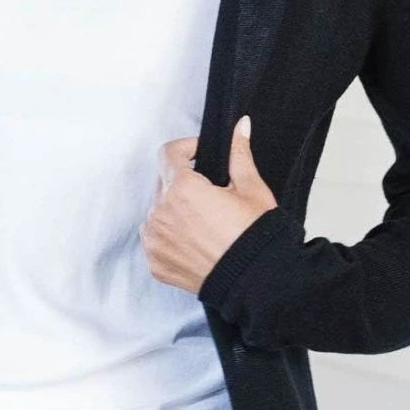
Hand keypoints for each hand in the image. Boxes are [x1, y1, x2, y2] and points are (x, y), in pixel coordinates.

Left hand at [140, 114, 276, 294]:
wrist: (256, 283)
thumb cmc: (255, 236)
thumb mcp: (251, 189)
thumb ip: (239, 154)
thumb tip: (240, 126)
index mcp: (181, 189)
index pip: (168, 153)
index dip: (186, 148)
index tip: (201, 155)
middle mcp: (159, 212)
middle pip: (162, 182)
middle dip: (182, 180)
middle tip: (210, 194)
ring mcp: (154, 240)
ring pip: (156, 211)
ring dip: (173, 209)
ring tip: (203, 222)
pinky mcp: (154, 262)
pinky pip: (155, 238)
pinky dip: (169, 235)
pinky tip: (195, 241)